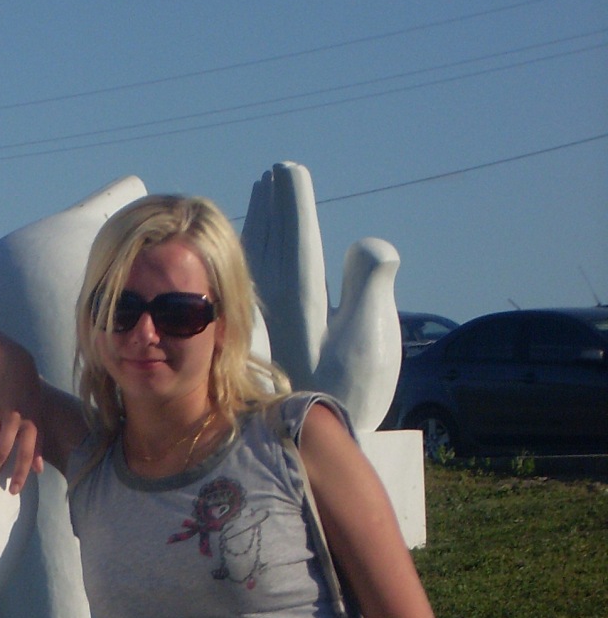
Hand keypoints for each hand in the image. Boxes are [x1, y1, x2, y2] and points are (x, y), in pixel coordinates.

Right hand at [0, 348, 43, 494]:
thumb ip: (38, 443)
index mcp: (31, 422)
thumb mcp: (39, 414)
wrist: (12, 361)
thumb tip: (38, 470)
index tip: (13, 492)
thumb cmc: (29, 392)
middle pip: (0, 452)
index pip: (25, 454)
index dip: (20, 474)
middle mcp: (13, 419)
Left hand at [240, 161, 402, 434]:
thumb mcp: (368, 341)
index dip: (293, 204)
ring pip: (256, 263)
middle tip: (270, 175)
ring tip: (260, 199)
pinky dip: (251, 263)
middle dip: (271, 208)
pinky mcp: (259, 343)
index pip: (296, 238)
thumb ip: (368, 286)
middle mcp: (274, 307)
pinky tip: (251, 254)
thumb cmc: (348, 393)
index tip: (289, 171)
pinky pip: (249, 288)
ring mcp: (263, 324)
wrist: (310, 447)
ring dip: (259, 228)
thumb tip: (367, 243)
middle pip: (270, 243)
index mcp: (300, 300)